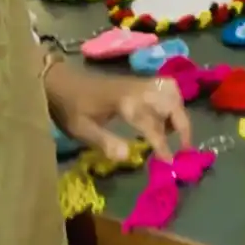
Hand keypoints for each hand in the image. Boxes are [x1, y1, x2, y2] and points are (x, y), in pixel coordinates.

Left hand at [46, 62, 192, 161]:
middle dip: (183, 125)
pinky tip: (162, 121)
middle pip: (171, 102)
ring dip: (178, 112)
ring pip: (171, 91)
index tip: (169, 163)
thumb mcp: (81, 129)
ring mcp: (138, 83)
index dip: (162, 144)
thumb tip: (127, 156)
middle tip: (185, 149)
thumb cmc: (69, 107)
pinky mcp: (136, 83)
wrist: (59, 82)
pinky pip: (164, 89)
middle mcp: (137, 89)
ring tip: (175, 134)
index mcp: (125, 101)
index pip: (151, 124)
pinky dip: (171, 104)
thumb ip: (104, 142)